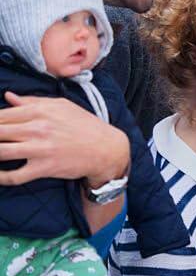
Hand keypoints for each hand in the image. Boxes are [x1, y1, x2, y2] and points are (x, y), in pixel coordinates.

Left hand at [0, 92, 128, 186]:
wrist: (106, 148)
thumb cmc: (85, 125)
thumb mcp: (62, 106)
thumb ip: (32, 101)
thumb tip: (8, 97)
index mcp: (39, 111)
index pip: (0, 115)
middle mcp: (37, 129)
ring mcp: (40, 149)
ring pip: (0, 151)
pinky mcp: (44, 168)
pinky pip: (14, 176)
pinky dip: (1, 178)